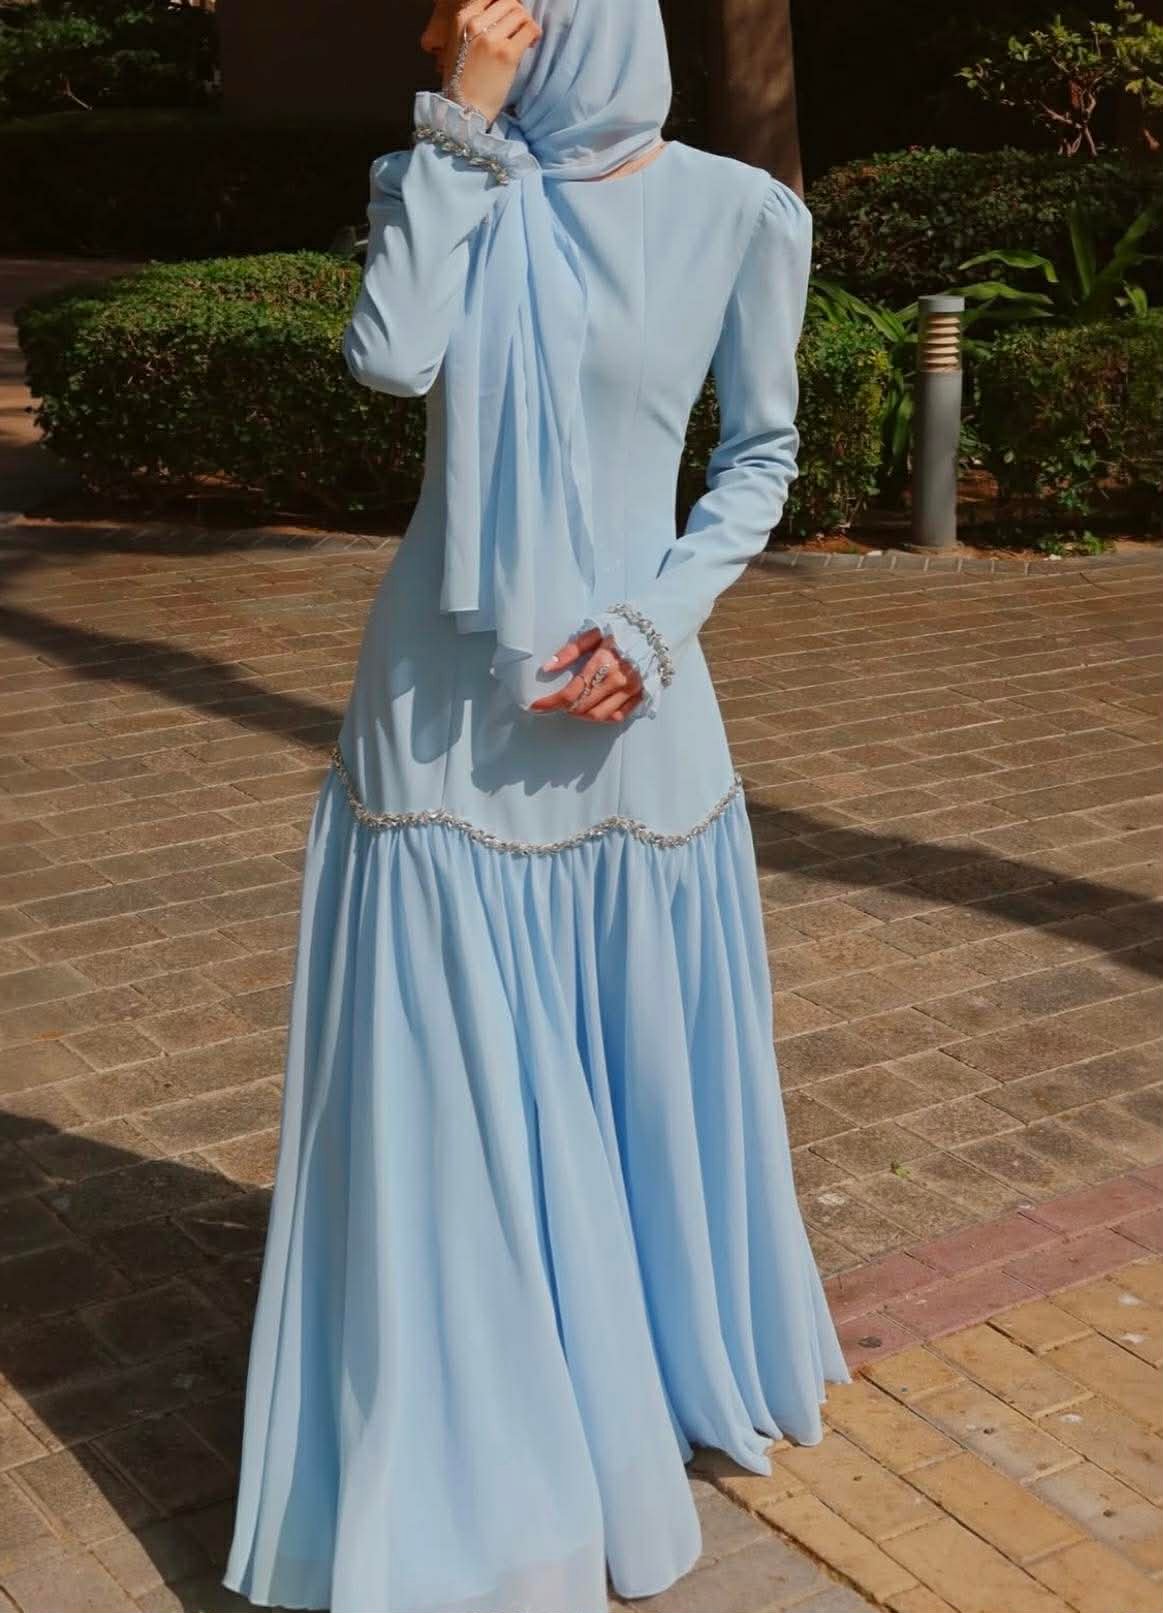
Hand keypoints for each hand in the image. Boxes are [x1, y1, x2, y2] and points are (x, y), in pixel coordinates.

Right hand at [444, 0, 541, 124]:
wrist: (464, 109)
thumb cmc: (462, 80)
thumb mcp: (458, 44)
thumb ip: (473, 25)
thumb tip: (499, 12)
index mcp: (461, 19)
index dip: (505, 5)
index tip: (510, 18)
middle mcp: (474, 24)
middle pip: (508, 2)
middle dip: (518, 13)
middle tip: (521, 28)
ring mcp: (491, 38)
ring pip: (520, 13)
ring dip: (527, 23)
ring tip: (526, 38)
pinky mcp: (507, 54)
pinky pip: (529, 30)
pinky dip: (534, 34)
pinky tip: (531, 44)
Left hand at [530, 629, 643, 722]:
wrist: (659, 627)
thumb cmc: (624, 627)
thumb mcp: (595, 631)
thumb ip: (570, 651)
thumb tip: (547, 667)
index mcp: (603, 662)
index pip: (571, 692)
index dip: (551, 702)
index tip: (537, 705)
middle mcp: (618, 680)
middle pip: (583, 706)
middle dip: (564, 708)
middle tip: (554, 704)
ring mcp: (631, 690)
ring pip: (600, 715)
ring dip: (582, 714)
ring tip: (573, 706)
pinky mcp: (642, 695)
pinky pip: (619, 715)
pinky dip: (602, 716)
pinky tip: (593, 708)